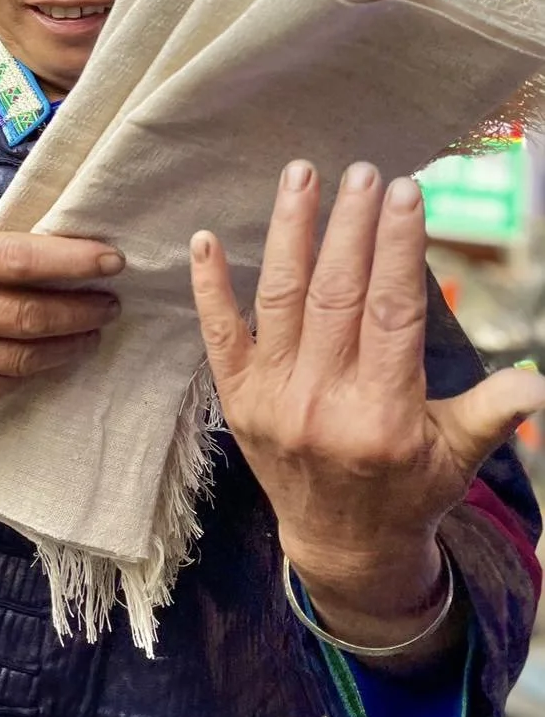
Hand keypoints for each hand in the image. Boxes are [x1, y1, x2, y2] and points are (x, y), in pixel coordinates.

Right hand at [0, 223, 123, 406]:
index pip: (18, 260)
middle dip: (82, 311)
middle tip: (110, 303)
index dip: (72, 263)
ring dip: (70, 345)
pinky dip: (37, 370)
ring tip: (92, 331)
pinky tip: (54, 356)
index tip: (112, 262)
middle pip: (29, 316)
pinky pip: (2, 384)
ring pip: (24, 358)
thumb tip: (52, 239)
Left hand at [189, 160, 544, 616]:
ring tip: (300, 176)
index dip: (397, 247)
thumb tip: (541, 380)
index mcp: (383, 413)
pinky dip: (209, 287)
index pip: (391, 312)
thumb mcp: (460, 453)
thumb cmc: (409, 488)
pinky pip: (218, 334)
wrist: (342, 546)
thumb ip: (496, 410)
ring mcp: (273, 399)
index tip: (406, 191)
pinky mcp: (238, 399)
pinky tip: (205, 238)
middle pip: (336, 295)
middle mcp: (322, 402)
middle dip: (350, 226)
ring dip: (289, 234)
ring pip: (279, 300)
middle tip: (363, 171)